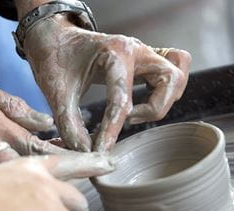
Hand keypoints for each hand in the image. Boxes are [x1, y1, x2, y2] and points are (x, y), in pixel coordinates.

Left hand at [22, 15, 190, 151]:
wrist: (55, 37)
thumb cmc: (56, 58)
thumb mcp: (56, 91)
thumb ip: (70, 123)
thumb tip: (85, 150)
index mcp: (113, 52)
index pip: (122, 99)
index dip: (112, 131)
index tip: (102, 150)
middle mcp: (136, 49)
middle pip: (170, 81)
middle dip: (153, 109)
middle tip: (127, 119)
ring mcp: (144, 52)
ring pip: (177, 75)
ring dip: (164, 100)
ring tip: (135, 112)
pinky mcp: (146, 59)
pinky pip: (174, 69)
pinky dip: (166, 90)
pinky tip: (143, 102)